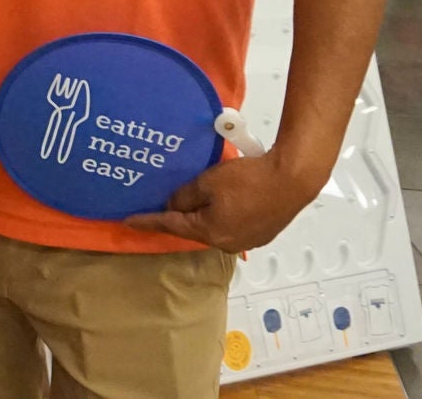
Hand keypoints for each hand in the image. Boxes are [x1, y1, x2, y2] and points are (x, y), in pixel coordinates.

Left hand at [123, 149, 324, 251]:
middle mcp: (228, 243)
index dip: (149, 221)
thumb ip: (185, 196)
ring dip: (203, 215)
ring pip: (215, 227)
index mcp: (211, 232)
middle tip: (163, 206)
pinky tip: (223, 203)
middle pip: (195, 229)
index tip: (128, 221)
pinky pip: (233, 225)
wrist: (293, 178)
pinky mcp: (262, 232)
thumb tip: (174, 205)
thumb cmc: (248, 180)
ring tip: (195, 201)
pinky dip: (223, 215)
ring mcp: (248, 240)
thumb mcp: (207, 182)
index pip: (171, 226)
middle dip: (180, 217)